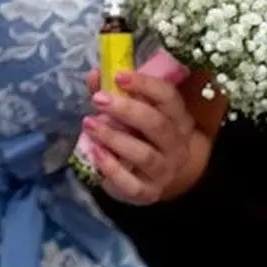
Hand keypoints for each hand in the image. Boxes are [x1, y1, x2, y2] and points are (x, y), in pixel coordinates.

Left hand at [79, 67, 198, 205]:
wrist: (157, 176)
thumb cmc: (142, 135)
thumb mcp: (134, 112)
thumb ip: (114, 93)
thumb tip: (95, 74)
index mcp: (177, 118)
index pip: (169, 97)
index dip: (145, 85)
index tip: (119, 76)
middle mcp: (175, 144)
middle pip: (157, 125)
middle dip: (127, 110)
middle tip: (98, 99)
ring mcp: (164, 171)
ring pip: (145, 154)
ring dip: (114, 138)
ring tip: (89, 123)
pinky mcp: (148, 192)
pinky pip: (132, 184)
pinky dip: (112, 169)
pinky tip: (96, 153)